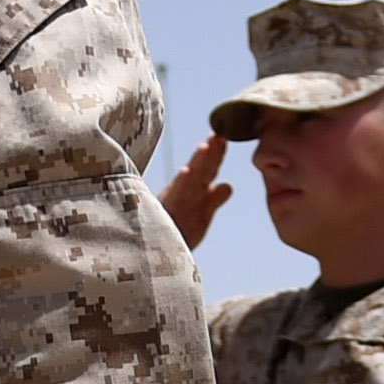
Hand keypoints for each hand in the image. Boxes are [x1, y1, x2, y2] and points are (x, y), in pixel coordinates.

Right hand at [159, 134, 234, 250]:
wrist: (155, 251)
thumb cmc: (177, 232)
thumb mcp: (200, 215)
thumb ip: (213, 199)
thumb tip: (228, 185)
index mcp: (192, 189)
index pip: (208, 168)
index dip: (217, 153)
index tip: (225, 135)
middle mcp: (185, 191)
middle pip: (201, 168)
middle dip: (211, 150)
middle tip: (221, 131)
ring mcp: (176, 201)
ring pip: (190, 178)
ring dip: (197, 161)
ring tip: (206, 145)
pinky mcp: (167, 212)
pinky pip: (174, 197)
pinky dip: (180, 183)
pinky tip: (186, 171)